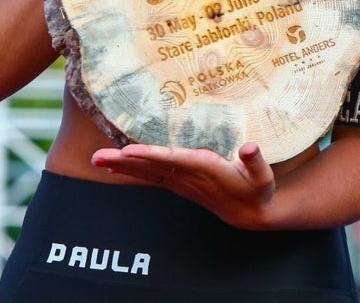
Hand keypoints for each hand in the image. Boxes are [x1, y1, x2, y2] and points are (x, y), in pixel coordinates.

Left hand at [92, 141, 275, 227]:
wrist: (248, 214)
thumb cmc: (256, 189)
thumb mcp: (262, 176)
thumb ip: (256, 160)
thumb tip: (250, 147)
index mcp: (206, 169)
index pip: (173, 160)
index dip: (151, 155)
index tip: (129, 151)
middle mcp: (188, 176)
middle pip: (151, 167)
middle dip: (124, 162)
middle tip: (97, 157)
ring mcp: (181, 182)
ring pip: (146, 173)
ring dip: (121, 166)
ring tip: (97, 159)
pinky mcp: (180, 183)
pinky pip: (151, 176)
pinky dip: (132, 171)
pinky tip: (115, 167)